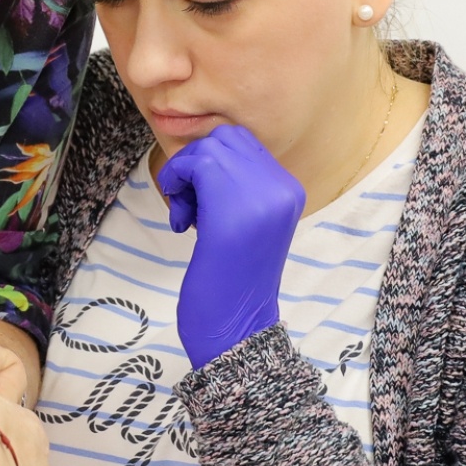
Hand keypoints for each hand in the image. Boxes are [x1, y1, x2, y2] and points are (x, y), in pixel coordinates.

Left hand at [157, 125, 305, 368]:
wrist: (235, 327)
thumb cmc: (231, 279)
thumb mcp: (245, 222)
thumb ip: (239, 187)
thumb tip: (205, 151)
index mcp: (289, 190)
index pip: (243, 144)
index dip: (211, 165)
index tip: (203, 202)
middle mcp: (281, 186)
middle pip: (225, 138)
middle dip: (197, 164)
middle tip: (191, 205)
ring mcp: (260, 194)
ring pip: (207, 148)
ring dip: (185, 177)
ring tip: (188, 217)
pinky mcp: (231, 206)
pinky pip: (194, 164)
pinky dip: (176, 185)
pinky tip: (182, 223)